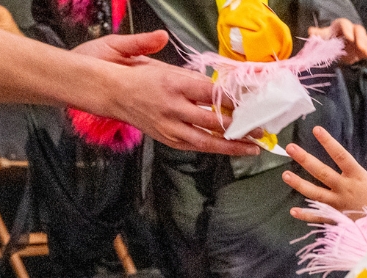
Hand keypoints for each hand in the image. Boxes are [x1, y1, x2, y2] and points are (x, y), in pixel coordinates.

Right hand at [86, 32, 260, 155]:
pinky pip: (194, 146)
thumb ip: (157, 49)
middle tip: (263, 129)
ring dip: (231, 145)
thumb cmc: (127, 73)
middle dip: (241, 127)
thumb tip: (167, 40)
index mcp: (171, 83)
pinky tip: (229, 149)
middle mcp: (171, 108)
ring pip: (206, 140)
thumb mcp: (141, 54)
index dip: (234, 101)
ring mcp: (168, 126)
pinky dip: (213, 149)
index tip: (253, 103)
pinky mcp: (165, 138)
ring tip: (253, 147)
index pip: (210, 93)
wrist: (103, 94)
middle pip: (213, 121)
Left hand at [284, 126, 366, 214]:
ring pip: (315, 193)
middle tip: (291, 148)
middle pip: (322, 172)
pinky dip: (306, 215)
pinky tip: (293, 211)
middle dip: (305, 159)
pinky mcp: (337, 218)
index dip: (329, 142)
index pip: (341, 155)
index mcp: (358, 177)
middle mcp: (345, 188)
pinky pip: (319, 217)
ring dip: (299, 184)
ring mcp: (338, 204)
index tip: (316, 130)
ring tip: (285, 175)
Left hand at [310, 18, 366, 65]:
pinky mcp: (366, 49)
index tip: (349, 38)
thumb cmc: (330, 41)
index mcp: (342, 26)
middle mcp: (353, 31)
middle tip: (361, 47)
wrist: (337, 49)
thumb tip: (310, 32)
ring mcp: (361, 40)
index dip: (348, 30)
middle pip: (359, 31)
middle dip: (361, 39)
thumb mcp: (323, 38)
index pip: (346, 24)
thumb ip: (319, 35)